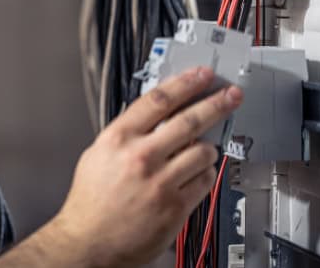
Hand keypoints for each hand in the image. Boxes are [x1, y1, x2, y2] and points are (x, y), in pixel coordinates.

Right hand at [49, 66, 241, 266]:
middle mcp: (140, 157)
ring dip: (207, 148)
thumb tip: (155, 115)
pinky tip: (194, 175)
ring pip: (202, 151)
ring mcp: (160, 182)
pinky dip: (204, 174)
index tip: (200, 75)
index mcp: (118, 138)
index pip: (158, 100)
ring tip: (199, 150)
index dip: (184, 83)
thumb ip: (127, 133)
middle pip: (189, 120)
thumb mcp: (98, 154)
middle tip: (230, 95)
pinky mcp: (175, 206)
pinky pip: (204, 180)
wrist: (89, 242)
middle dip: (216, 103)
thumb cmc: (91, 201)